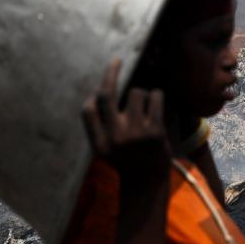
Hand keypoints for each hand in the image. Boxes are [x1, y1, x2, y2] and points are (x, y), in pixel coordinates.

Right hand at [82, 59, 170, 177]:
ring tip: (144, 103)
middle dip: (111, 73)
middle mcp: (115, 136)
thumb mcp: (104, 150)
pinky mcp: (156, 130)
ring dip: (141, 92)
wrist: (148, 182)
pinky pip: (155, 97)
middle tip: (116, 61)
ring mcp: (136, 133)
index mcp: (99, 142)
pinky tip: (156, 102)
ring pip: (136, 92)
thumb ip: (98, 127)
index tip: (99, 86)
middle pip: (108, 95)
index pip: (88, 110)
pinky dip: (156, 95)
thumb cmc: (126, 161)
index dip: (93, 94)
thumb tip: (95, 94)